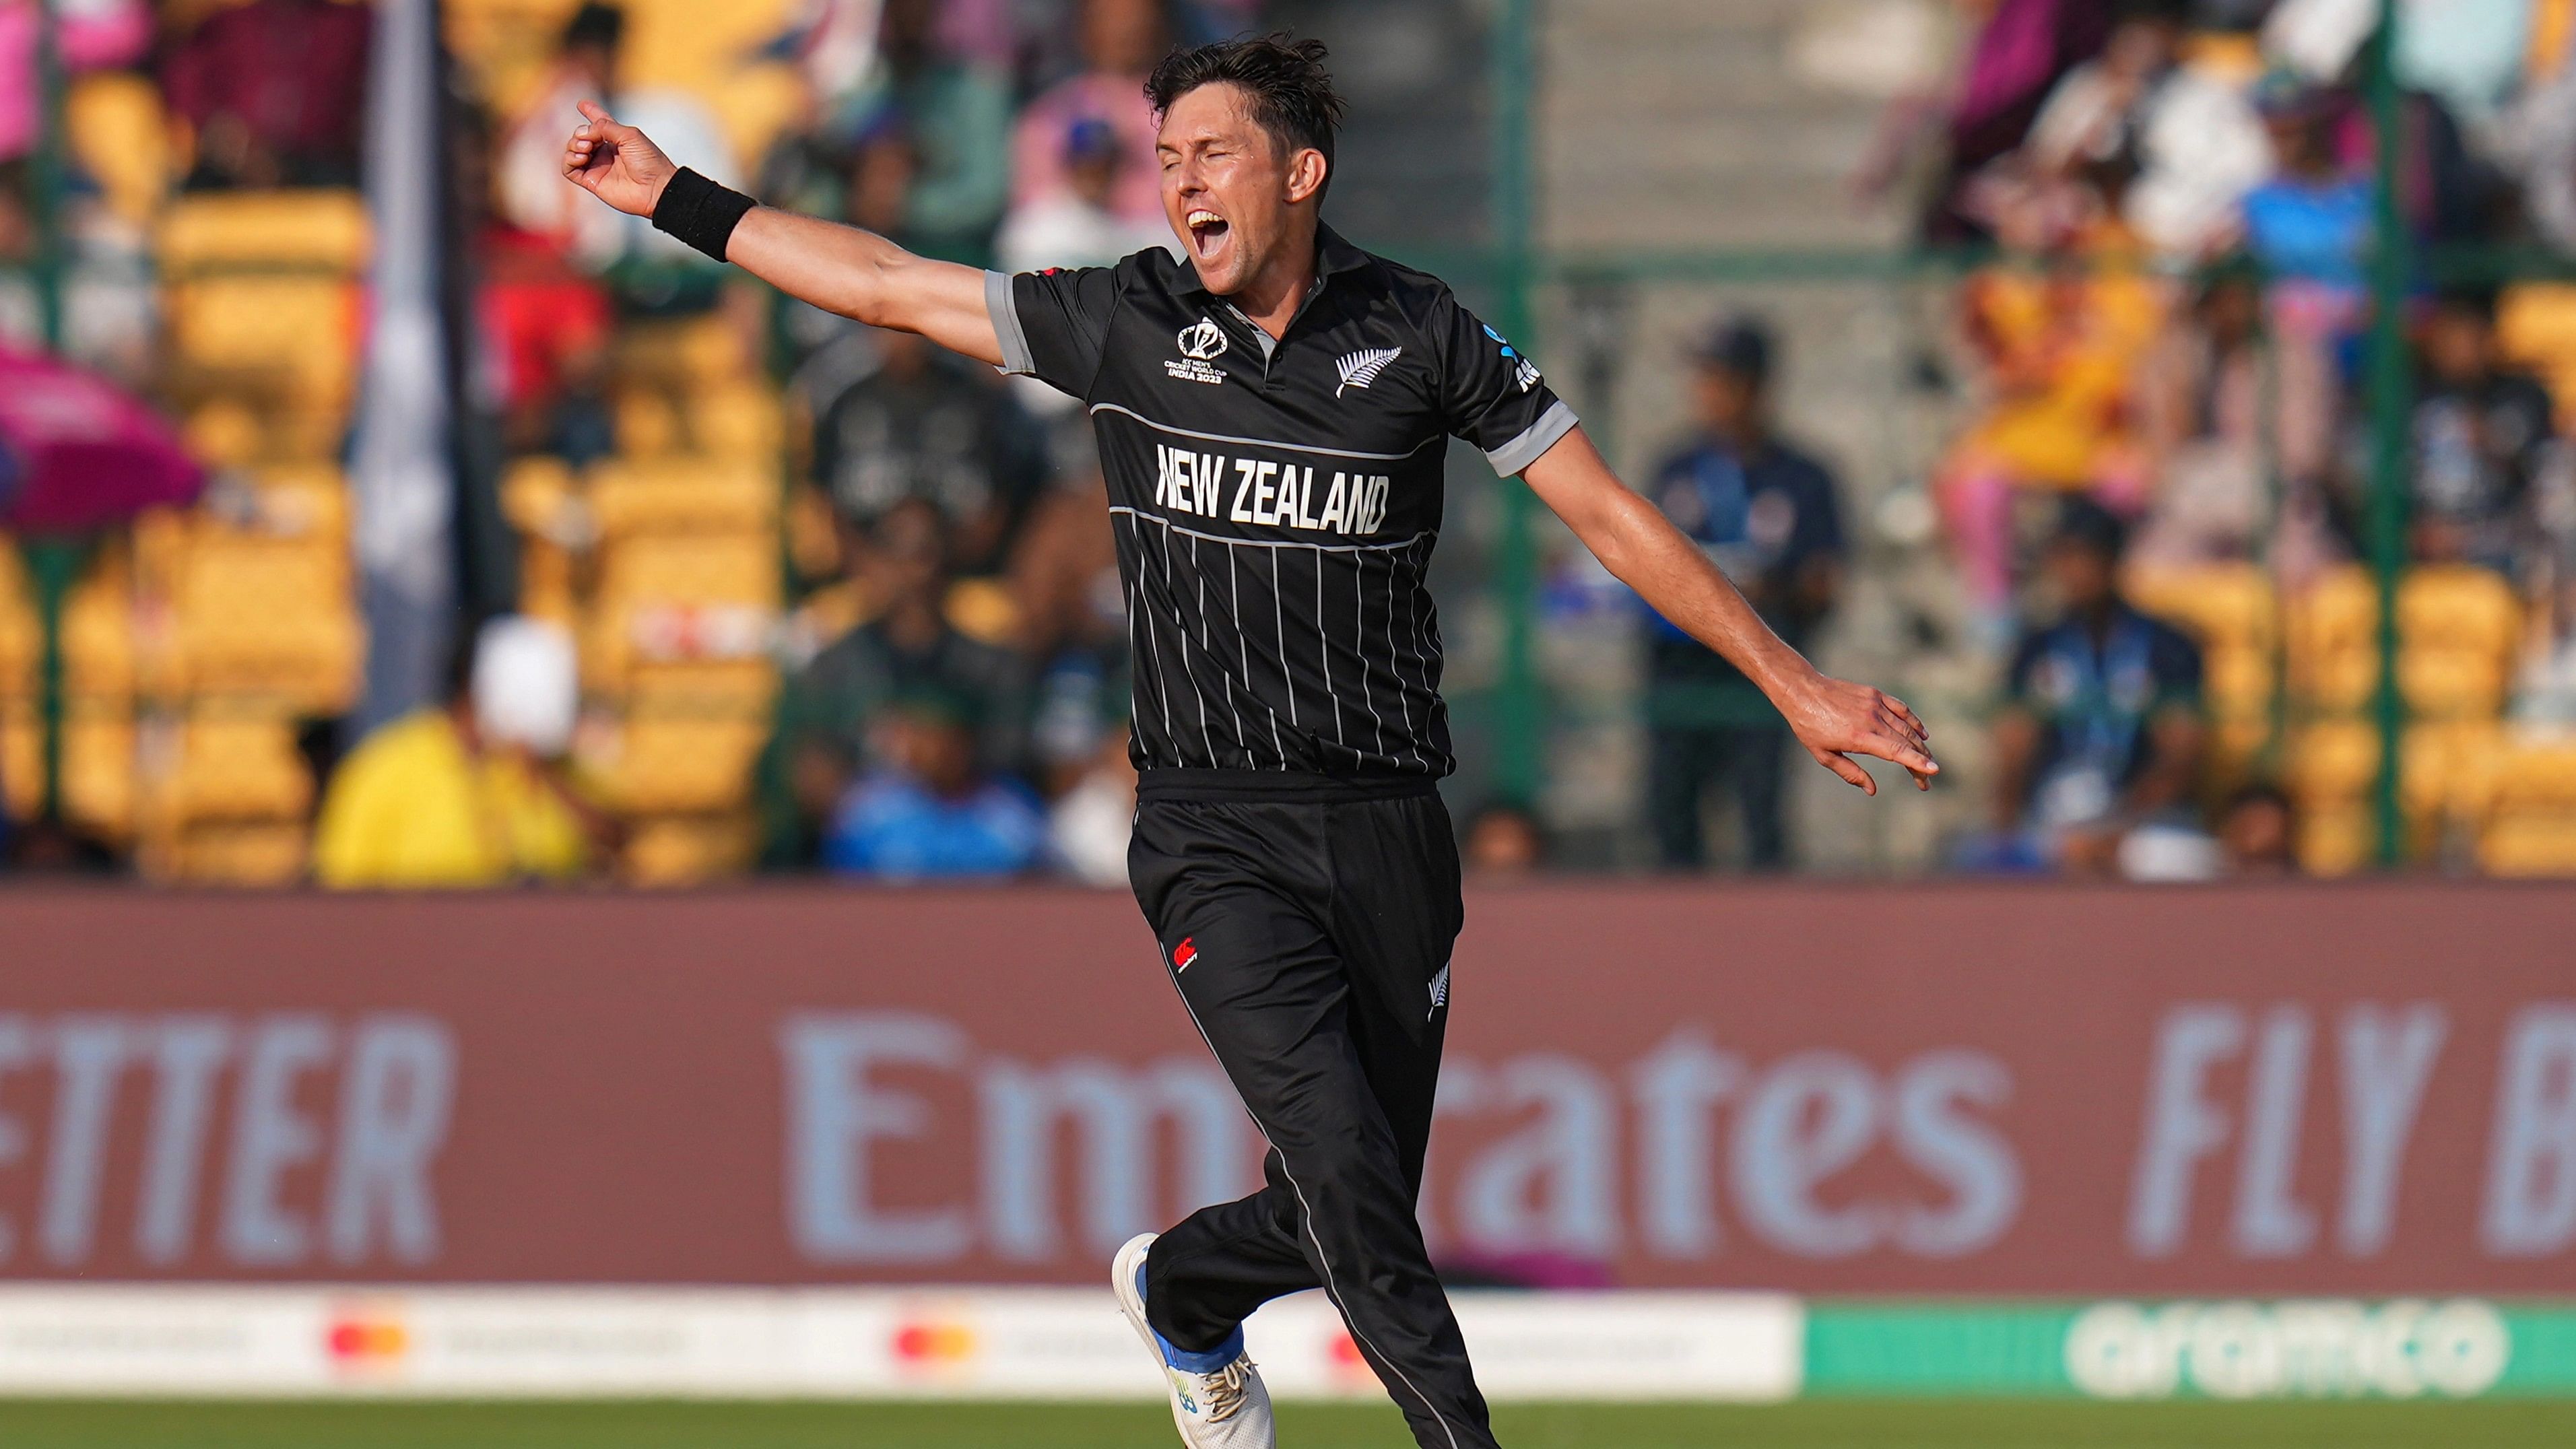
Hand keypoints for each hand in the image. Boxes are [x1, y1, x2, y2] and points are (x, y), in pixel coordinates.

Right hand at [562, 100, 674, 218]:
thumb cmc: (648, 161)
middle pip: (581, 135)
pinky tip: (581, 158)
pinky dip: (569, 160)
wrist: (655, 188)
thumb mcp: (629, 135)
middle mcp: (605, 152)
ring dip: (574, 144)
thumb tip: (584, 131)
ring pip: (572, 150)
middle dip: (580, 132)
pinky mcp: (591, 181)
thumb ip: (604, 126)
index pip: (599, 124)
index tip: (582, 104)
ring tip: (587, 148)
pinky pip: (569, 169)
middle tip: (590, 139)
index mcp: (616, 138)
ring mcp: (597, 166)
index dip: (591, 112)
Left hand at [1775, 668, 1937, 796]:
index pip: (1896, 751)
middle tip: (1926, 781)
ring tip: (1927, 761)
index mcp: (1859, 737)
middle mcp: (1871, 719)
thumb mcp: (1824, 755)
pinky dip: (1914, 722)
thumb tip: (1872, 790)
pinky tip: (1922, 734)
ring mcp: (1874, 704)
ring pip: (1906, 727)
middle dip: (1920, 762)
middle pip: (1906, 742)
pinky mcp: (1874, 694)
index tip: (1933, 770)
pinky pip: (1901, 709)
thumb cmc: (1809, 726)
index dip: (1916, 762)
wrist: (1802, 690)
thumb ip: (1850, 773)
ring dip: (1919, 746)